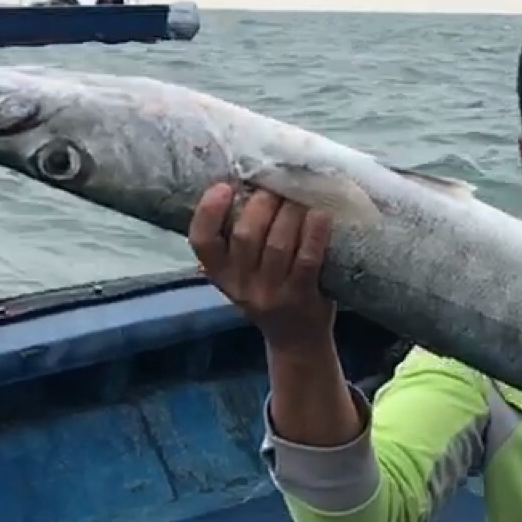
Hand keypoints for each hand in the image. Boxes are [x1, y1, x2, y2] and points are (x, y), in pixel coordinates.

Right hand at [187, 182, 333, 343]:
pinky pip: (308, 260)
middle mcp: (242, 286)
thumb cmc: (270, 291)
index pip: (201, 242)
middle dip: (263, 203)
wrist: (296, 339)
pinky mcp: (303, 297)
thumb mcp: (242, 272)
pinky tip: (320, 215)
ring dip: (290, 213)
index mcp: (221, 274)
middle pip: (245, 236)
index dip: (209, 211)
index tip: (224, 186)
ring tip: (300, 196)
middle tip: (277, 187)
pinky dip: (314, 233)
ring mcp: (272, 294)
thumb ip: (237, 239)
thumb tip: (249, 183)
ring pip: (278, 244)